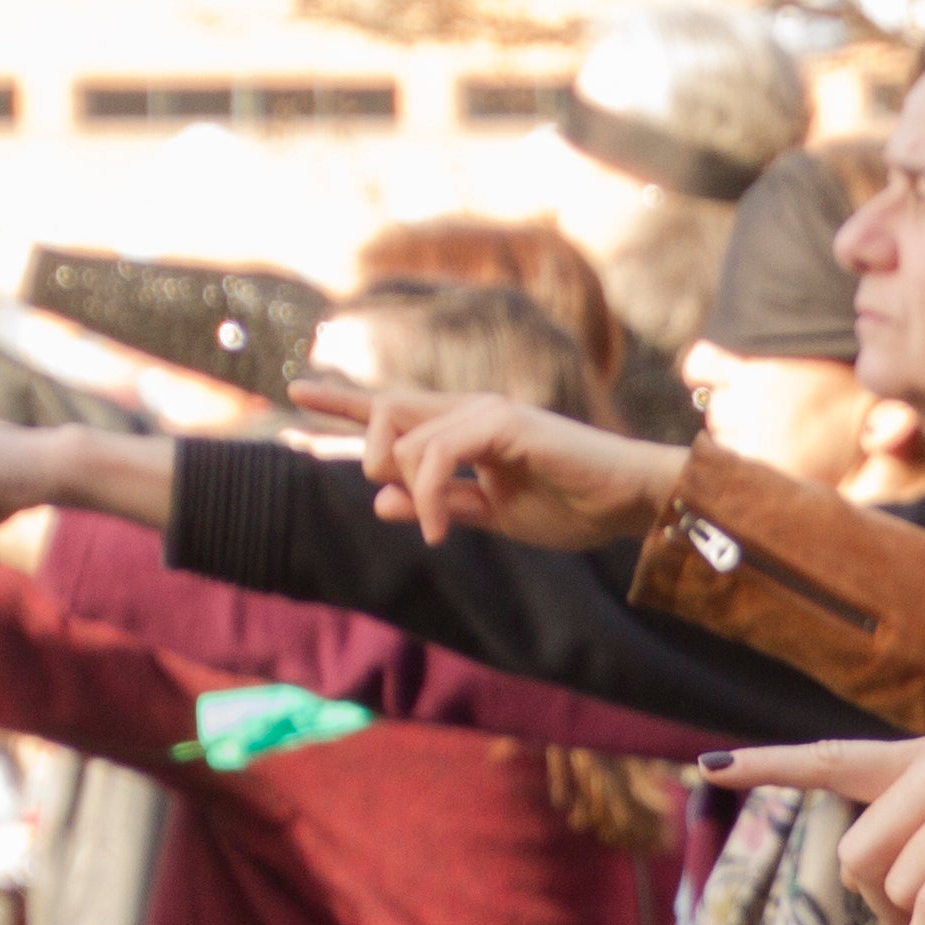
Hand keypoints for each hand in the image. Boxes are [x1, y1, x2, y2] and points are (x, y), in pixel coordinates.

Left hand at [304, 374, 687, 549]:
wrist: (629, 502)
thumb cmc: (574, 507)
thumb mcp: (494, 516)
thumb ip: (441, 503)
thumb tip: (378, 499)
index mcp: (468, 428)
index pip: (394, 408)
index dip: (342, 403)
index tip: (295, 394)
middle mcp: (471, 409)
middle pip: (385, 409)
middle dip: (362, 450)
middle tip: (392, 500)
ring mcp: (486, 412)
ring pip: (405, 441)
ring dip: (409, 495)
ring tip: (434, 530)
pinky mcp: (502, 423)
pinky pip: (436, 456)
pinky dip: (428, 497)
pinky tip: (438, 529)